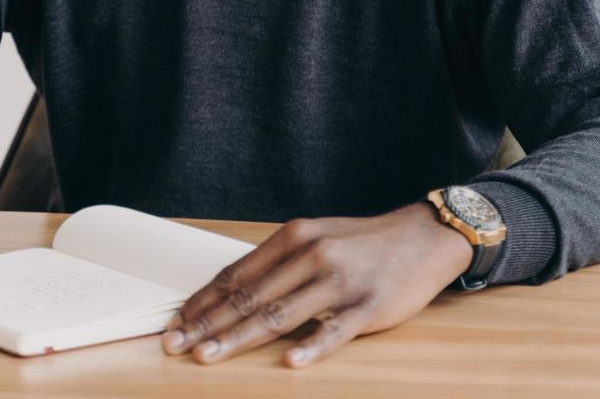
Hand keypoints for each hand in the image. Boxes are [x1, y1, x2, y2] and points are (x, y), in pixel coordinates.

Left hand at [161, 201, 473, 367]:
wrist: (424, 237)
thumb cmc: (363, 242)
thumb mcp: (317, 237)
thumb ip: (279, 261)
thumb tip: (232, 289)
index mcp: (295, 236)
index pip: (238, 274)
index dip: (203, 301)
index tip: (175, 323)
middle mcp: (313, 255)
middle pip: (250, 296)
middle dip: (208, 323)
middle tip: (176, 345)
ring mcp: (341, 281)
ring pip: (280, 314)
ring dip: (240, 338)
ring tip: (209, 355)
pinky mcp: (369, 306)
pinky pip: (335, 329)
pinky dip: (311, 345)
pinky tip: (290, 361)